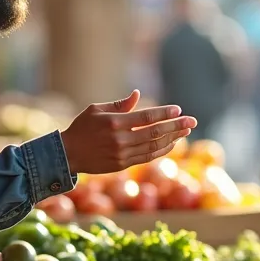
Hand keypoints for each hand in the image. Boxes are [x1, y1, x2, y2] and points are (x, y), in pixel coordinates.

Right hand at [60, 90, 196, 174]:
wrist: (67, 154)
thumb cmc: (81, 127)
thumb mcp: (96, 110)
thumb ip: (120, 104)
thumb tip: (138, 95)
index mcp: (114, 122)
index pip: (146, 118)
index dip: (164, 114)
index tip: (179, 110)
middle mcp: (120, 140)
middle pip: (155, 133)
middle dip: (176, 126)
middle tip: (192, 121)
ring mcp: (122, 154)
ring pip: (154, 147)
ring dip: (173, 139)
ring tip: (186, 131)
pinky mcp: (122, 165)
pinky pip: (147, 158)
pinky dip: (162, 151)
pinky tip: (172, 144)